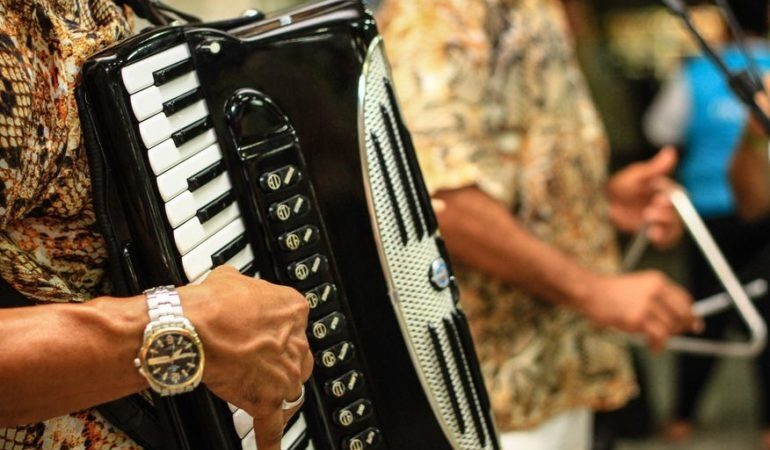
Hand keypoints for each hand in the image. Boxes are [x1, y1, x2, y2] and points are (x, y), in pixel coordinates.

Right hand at [180, 265, 312, 449]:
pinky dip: (270, 440)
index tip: (265, 330)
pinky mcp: (267, 400)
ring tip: (270, 395)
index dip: (277, 327)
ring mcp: (284, 374)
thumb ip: (241, 285)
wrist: (195, 330)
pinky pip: (272, 426)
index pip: (295, 321)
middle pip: (298, 357)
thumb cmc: (212, 305)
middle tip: (263, 360)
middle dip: (282, 360)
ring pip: (293, 389)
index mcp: (292, 309)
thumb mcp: (230, 278)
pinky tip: (270, 447)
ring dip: (282, 392)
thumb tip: (232, 284)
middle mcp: (295, 343)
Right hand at [579, 270, 701, 351]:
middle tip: (674, 335)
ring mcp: (646, 304)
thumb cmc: (611, 292)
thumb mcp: (639, 288)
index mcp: (657, 280)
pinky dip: (658, 345)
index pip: (685, 299)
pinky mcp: (637, 318)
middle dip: (681, 328)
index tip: (693, 324)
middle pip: (683, 314)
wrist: (590, 292)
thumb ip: (658, 299)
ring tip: (656, 342)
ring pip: (671, 327)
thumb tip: (680, 318)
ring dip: (666, 338)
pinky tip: (653, 347)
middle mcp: (655, 290)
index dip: (690, 314)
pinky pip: (658, 337)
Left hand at [607, 146, 682, 248]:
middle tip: (649, 213)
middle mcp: (668, 206)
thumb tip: (671, 151)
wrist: (603, 206)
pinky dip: (663, 240)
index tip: (659, 199)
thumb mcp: (635, 175)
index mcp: (666, 190)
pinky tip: (652, 236)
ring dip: (665, 227)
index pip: (678, 195)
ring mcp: (662, 221)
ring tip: (650, 226)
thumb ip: (654, 167)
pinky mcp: (656, 233)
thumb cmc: (620, 186)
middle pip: (679, 213)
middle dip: (666, 214)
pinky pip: (666, 240)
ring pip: (675, 227)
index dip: (672, 199)